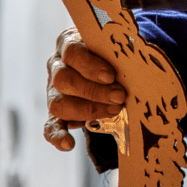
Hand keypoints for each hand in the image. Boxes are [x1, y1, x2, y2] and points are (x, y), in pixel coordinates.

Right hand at [44, 27, 127, 150]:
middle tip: (119, 96)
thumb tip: (136, 58)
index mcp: (68, 43)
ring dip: (87, 110)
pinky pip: (50, 126)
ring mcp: (53, 90)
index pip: (72, 52)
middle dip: (94, 91)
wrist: (103, 61)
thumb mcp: (110, 43)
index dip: (90, 65)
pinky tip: (69, 144)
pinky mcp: (55, 112)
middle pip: (64, 79)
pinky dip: (57, 136)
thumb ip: (116, 48)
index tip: (111, 76)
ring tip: (113, 111)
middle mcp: (57, 65)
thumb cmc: (108, 50)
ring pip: (58, 103)